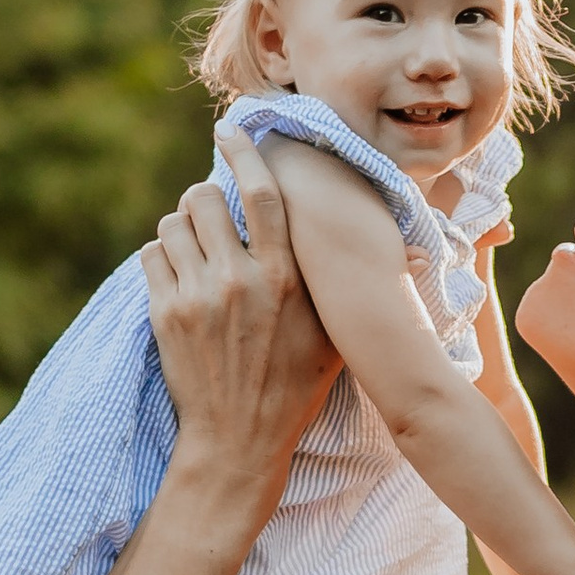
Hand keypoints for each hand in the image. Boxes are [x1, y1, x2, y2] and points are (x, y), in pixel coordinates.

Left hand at [140, 133, 338, 485]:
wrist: (239, 442)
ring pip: (173, 223)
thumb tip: (423, 252)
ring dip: (182, 227)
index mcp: (287, 279)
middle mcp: (241, 281)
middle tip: (214, 216)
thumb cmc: (295, 388)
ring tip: (196, 246)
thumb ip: (359, 288)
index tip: (231, 132)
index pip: (263, 194)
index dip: (245, 154)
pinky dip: (161, 255)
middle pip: (205, 199)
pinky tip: (178, 273)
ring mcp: (197, 297)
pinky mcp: (165, 315)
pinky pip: (151, 254)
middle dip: (206, 199)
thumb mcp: (338, 337)